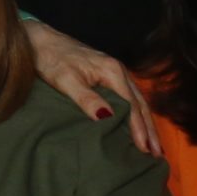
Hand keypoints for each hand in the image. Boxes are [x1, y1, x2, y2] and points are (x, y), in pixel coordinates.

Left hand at [20, 20, 158, 154]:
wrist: (40, 40)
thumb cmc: (51, 59)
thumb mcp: (66, 80)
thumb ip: (87, 99)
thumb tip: (107, 117)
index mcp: (112, 71)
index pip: (132, 105)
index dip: (139, 129)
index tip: (144, 149)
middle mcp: (119, 71)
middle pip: (141, 104)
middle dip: (150, 130)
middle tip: (156, 155)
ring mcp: (115, 72)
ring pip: (138, 101)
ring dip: (146, 124)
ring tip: (153, 146)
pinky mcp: (108, 75)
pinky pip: (129, 98)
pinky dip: (137, 114)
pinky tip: (137, 126)